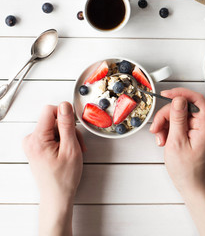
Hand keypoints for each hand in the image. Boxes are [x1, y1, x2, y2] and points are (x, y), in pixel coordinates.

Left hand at [22, 102, 84, 235]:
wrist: (57, 195)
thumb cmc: (64, 177)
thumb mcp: (71, 148)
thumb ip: (67, 125)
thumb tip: (65, 106)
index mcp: (37, 139)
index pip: (49, 110)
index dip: (64, 114)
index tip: (73, 125)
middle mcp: (30, 140)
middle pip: (53, 120)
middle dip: (68, 129)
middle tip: (77, 144)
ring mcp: (32, 144)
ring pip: (53, 128)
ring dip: (67, 136)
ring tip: (73, 151)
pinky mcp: (36, 147)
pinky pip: (51, 135)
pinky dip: (62, 141)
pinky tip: (67, 152)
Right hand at [150, 88, 204, 192]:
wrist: (190, 185)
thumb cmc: (186, 169)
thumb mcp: (177, 141)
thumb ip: (178, 118)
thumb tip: (179, 99)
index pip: (196, 100)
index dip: (181, 94)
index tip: (166, 94)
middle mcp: (204, 126)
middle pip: (183, 108)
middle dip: (166, 116)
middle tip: (156, 129)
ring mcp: (198, 130)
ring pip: (178, 116)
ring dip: (165, 125)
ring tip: (160, 140)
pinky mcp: (192, 134)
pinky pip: (178, 125)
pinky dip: (168, 131)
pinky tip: (164, 141)